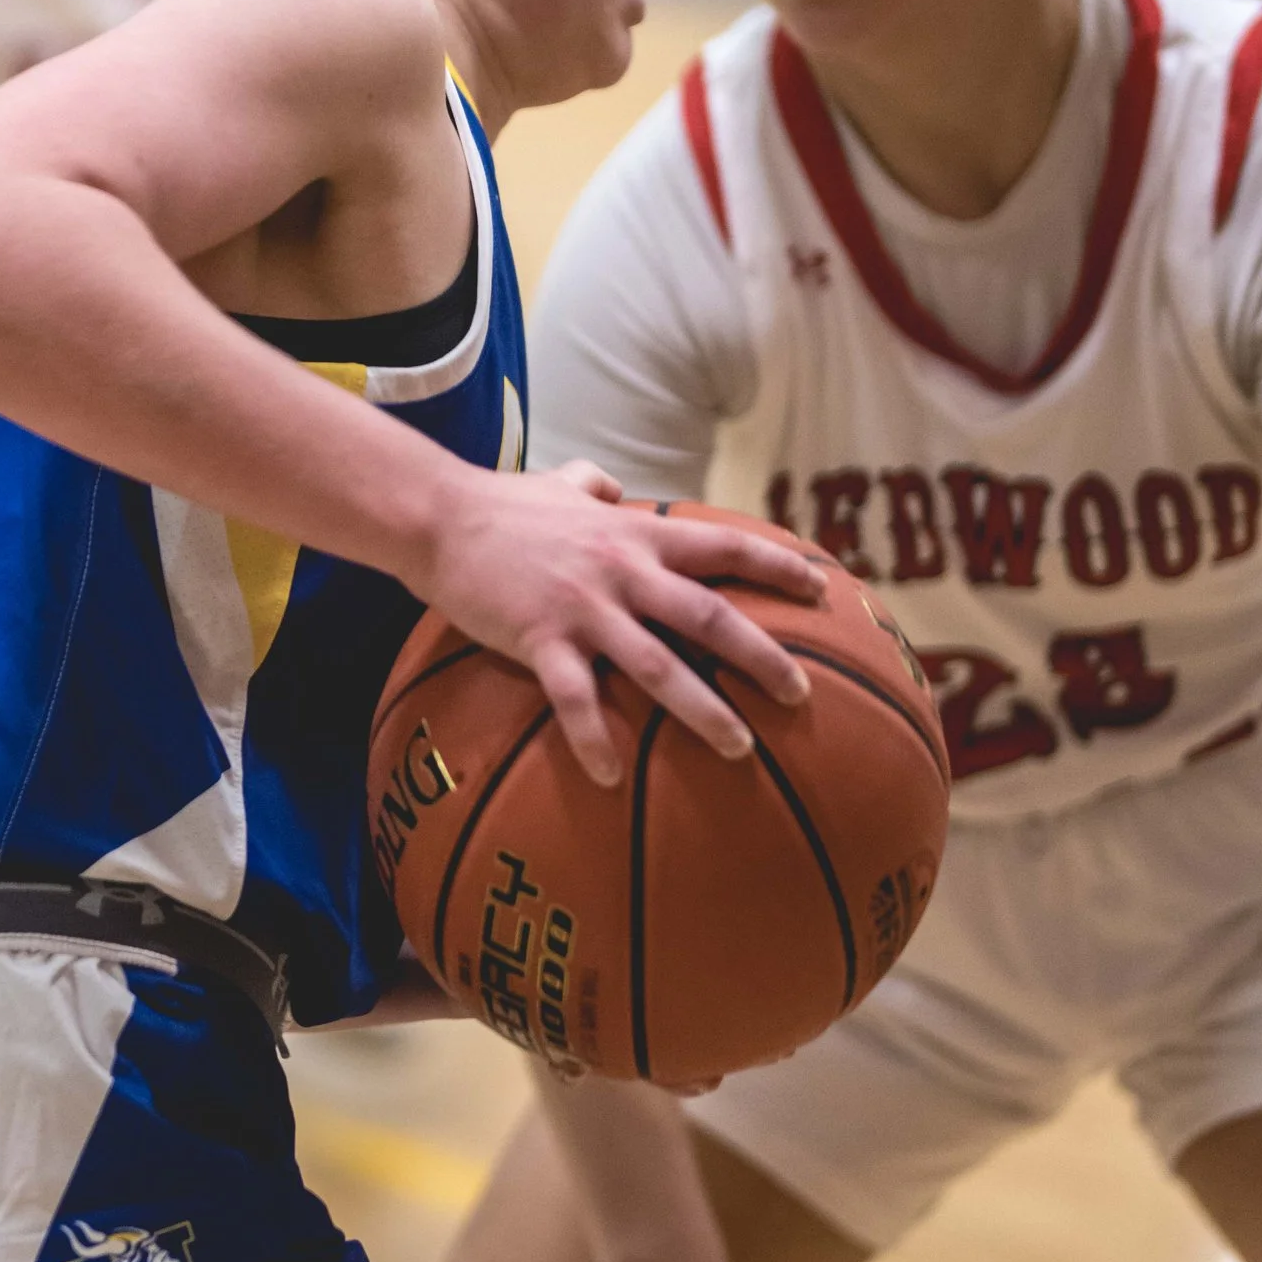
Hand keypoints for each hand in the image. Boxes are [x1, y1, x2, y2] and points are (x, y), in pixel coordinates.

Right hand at [420, 468, 823, 783]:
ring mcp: (583, 608)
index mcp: (636, 534)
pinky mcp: (540, 639)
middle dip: (763, 656)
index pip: (724, 546)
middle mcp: (622, 570)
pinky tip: (610, 777)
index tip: (821, 590)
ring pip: (659, 666)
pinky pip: (574, 699)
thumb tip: (613, 486)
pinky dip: (594, 740)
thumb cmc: (502, 503)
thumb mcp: (561, 483)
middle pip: (711, 616)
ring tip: (740, 748)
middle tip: (800, 694)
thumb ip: (595, 486)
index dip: (777, 568)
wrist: (439, 516)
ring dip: (703, 710)